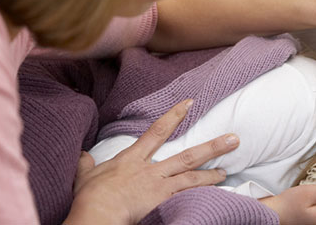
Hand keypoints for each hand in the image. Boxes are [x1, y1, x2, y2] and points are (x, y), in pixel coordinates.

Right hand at [64, 99, 238, 224]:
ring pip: (193, 178)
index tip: (190, 103)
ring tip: (226, 171)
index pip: (157, 132)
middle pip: (188, 156)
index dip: (174, 116)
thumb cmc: (90, 196)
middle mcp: (152, 171)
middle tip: (234, 139)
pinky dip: (202, 197)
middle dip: (212, 147)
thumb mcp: (84, 176)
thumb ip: (86, 164)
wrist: (97, 213)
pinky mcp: (163, 204)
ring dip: (212, 174)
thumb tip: (82, 155)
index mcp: (133, 159)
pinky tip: (215, 196)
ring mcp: (160, 188)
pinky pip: (188, 199)